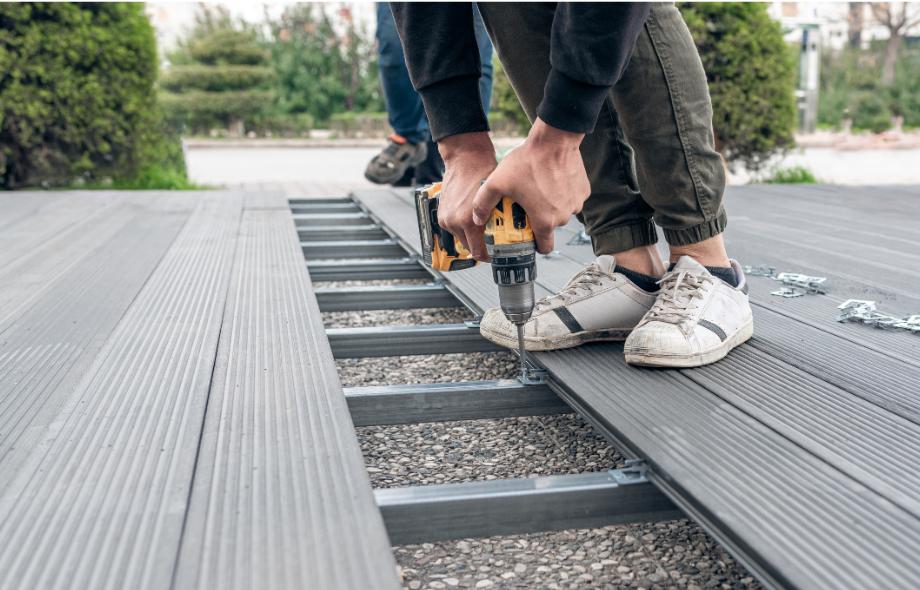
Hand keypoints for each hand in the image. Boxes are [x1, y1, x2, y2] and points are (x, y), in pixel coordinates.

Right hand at [436, 132, 497, 260]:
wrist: (465, 158)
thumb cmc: (482, 173)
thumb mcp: (497, 199)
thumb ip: (499, 220)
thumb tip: (511, 235)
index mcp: (468, 222)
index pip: (478, 252)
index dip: (489, 256)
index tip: (497, 255)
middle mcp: (454, 223)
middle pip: (469, 247)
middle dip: (482, 246)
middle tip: (495, 242)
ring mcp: (445, 219)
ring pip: (462, 237)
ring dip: (472, 236)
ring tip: (485, 228)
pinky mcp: (441, 214)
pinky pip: (454, 228)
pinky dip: (463, 227)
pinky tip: (474, 219)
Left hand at [473, 118, 588, 253]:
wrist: (554, 139)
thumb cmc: (528, 161)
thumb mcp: (497, 182)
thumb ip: (483, 203)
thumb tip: (477, 219)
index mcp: (545, 221)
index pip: (544, 248)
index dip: (536, 245)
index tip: (528, 237)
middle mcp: (563, 217)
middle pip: (551, 227)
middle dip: (541, 220)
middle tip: (528, 206)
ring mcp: (576, 204)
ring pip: (562, 212)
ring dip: (552, 206)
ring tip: (539, 190)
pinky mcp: (583, 191)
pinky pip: (571, 198)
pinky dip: (563, 194)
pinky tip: (552, 181)